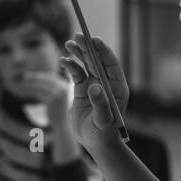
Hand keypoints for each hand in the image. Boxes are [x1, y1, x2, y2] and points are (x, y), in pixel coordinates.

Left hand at [17, 70, 70, 113]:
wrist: (63, 125)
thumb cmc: (57, 111)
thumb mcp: (56, 98)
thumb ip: (51, 88)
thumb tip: (40, 80)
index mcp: (65, 86)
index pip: (51, 76)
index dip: (40, 75)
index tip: (31, 74)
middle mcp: (64, 88)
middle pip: (47, 79)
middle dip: (35, 76)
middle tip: (25, 75)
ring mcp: (59, 94)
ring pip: (42, 85)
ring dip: (31, 83)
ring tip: (23, 82)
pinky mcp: (53, 100)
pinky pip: (40, 93)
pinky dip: (31, 91)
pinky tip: (25, 90)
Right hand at [59, 35, 130, 152]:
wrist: (96, 144)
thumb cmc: (104, 134)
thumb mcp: (103, 121)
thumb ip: (100, 104)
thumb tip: (94, 86)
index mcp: (117, 87)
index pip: (111, 64)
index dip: (103, 50)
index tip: (93, 39)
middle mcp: (106, 83)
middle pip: (97, 60)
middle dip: (88, 47)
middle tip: (77, 36)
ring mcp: (94, 84)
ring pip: (86, 64)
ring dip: (78, 53)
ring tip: (69, 44)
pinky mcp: (82, 90)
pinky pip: (76, 73)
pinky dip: (69, 66)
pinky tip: (62, 62)